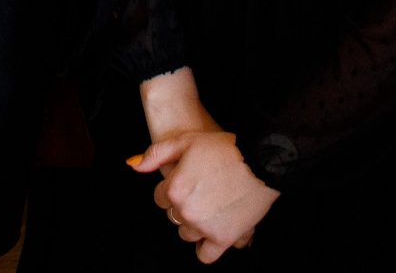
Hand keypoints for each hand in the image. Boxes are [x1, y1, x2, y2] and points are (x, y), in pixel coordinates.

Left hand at [132, 130, 276, 261]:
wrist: (261, 160)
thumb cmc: (224, 148)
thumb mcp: (186, 140)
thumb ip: (156, 154)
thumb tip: (135, 166)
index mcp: (173, 188)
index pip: (160, 198)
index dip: (172, 189)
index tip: (187, 183)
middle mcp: (185, 210)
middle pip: (173, 216)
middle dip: (184, 206)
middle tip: (202, 193)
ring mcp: (203, 226)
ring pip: (187, 234)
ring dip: (195, 224)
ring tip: (211, 208)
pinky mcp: (222, 238)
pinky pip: (205, 255)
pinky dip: (207, 247)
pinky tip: (213, 233)